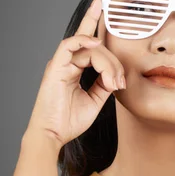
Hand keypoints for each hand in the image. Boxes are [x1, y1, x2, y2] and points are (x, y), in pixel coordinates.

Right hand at [25, 0, 125, 151]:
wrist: (53, 135)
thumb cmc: (68, 120)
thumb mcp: (95, 99)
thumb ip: (104, 84)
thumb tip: (116, 75)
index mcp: (75, 69)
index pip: (95, 52)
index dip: (114, 62)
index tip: (121, 84)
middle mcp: (67, 64)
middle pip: (96, 49)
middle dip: (114, 63)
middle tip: (119, 83)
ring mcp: (61, 64)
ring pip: (89, 48)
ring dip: (107, 62)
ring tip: (112, 80)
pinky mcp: (55, 68)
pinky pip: (68, 45)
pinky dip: (83, 40)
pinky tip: (96, 43)